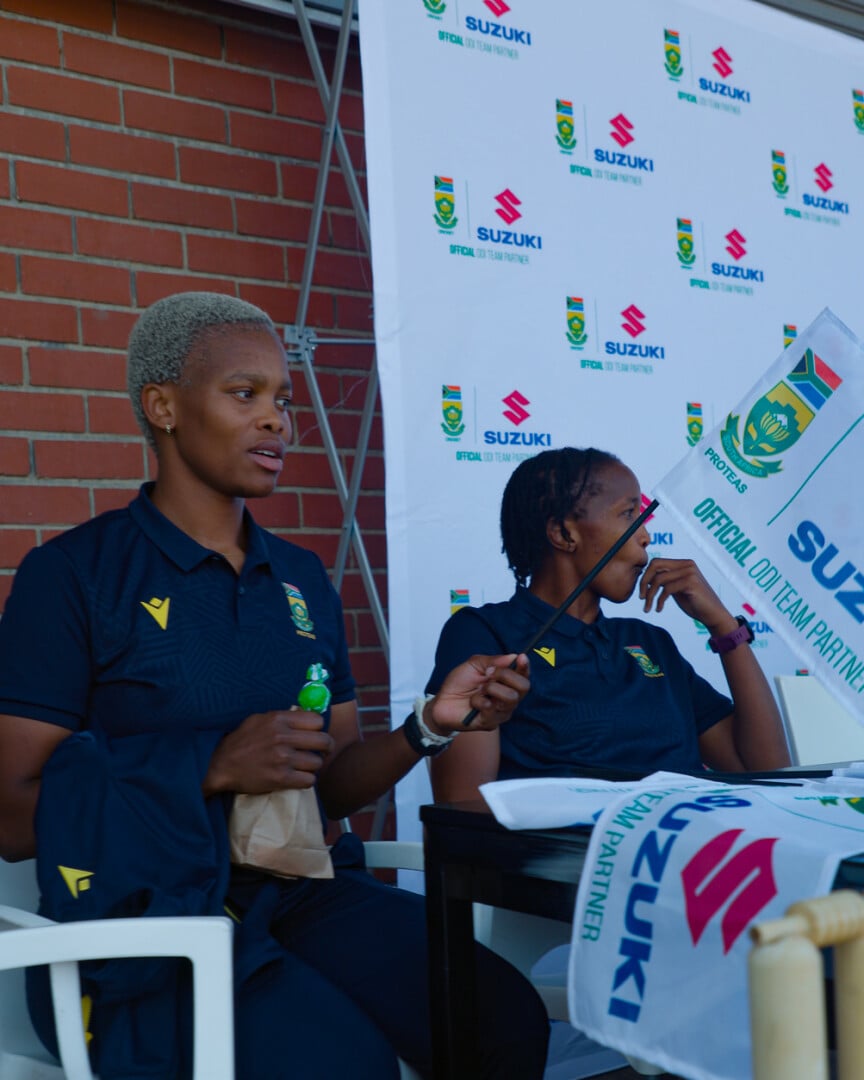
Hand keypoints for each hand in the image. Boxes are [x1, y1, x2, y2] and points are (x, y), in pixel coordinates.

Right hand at [203, 708, 334, 796]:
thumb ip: (283, 717)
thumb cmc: (241, 740)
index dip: (319, 728)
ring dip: (313, 765)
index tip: (316, 734)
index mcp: (279, 719)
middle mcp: (283, 737)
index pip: (317, 721)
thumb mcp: (260, 719)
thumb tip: (306, 715)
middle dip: (326, 747)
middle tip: (322, 751)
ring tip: (305, 765)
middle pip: (323, 741)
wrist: (220, 765)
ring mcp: (283, 759)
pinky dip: (307, 780)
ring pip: (317, 762)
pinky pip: (309, 780)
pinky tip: (299, 777)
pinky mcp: (280, 778)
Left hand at [426, 653, 529, 733]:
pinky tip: (472, 702)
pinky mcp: (490, 723)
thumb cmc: (459, 683)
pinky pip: (492, 708)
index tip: (521, 657)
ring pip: (511, 698)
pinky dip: (479, 701)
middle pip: (524, 687)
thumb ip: (493, 661)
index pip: (524, 676)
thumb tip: (513, 657)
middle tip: (489, 674)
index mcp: (506, 683)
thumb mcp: (474, 665)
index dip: (525, 666)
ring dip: (492, 688)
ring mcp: (501, 712)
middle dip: (506, 675)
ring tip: (479, 690)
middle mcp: (508, 698)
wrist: (442, 701)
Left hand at [638, 557, 734, 631]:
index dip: (645, 576)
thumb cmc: (694, 603)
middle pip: (655, 565)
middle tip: (641, 597)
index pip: (656, 562)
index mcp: (683, 563)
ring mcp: (690, 572)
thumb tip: (646, 576)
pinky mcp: (691, 582)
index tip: (642, 592)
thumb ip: (665, 580)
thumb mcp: (676, 588)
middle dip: (644, 581)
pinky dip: (659, 601)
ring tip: (648, 608)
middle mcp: (687, 564)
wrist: (713, 615)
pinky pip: (667, 589)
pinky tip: (659, 609)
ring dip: (650, 595)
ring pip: (659, 579)